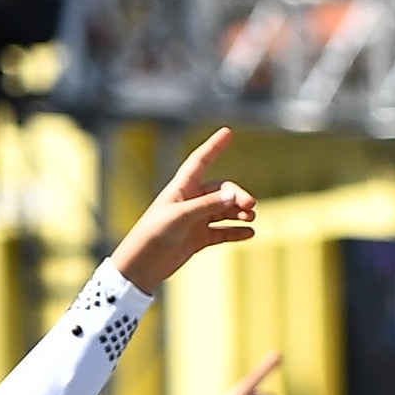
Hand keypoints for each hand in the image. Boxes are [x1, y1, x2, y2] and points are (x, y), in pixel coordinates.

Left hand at [108, 129, 257, 292]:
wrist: (143, 263)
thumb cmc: (155, 233)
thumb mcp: (182, 216)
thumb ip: (209, 205)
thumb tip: (235, 195)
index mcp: (181, 187)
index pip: (201, 161)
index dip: (214, 146)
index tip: (227, 132)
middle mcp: (191, 200)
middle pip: (222, 191)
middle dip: (238, 196)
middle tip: (251, 206)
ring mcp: (196, 220)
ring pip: (225, 211)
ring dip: (240, 213)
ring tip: (252, 218)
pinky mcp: (199, 238)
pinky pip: (223, 232)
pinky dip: (237, 232)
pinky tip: (250, 233)